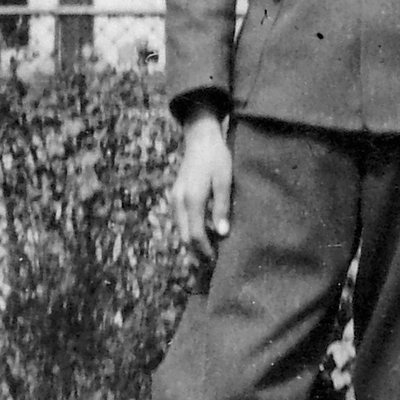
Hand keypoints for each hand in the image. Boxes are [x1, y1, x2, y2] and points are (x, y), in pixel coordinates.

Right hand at [171, 110, 232, 258]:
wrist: (200, 138)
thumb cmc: (217, 158)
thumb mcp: (224, 181)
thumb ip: (221, 207)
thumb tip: (221, 233)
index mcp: (191, 199)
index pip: (195, 235)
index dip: (204, 250)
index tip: (215, 261)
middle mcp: (178, 201)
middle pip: (184, 235)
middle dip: (197, 251)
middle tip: (212, 262)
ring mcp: (175, 198)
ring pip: (180, 229)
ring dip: (192, 241)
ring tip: (209, 250)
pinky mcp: (176, 195)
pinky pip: (180, 219)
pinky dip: (189, 229)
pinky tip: (202, 232)